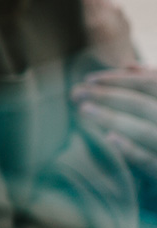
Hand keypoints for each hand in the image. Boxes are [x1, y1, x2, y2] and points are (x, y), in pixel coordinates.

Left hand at [72, 65, 156, 183]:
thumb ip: (152, 88)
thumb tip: (130, 66)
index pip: (152, 84)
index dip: (121, 80)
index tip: (90, 79)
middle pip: (144, 105)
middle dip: (109, 95)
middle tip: (77, 92)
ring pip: (146, 131)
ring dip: (114, 118)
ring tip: (83, 109)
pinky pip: (149, 162)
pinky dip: (131, 149)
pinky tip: (110, 139)